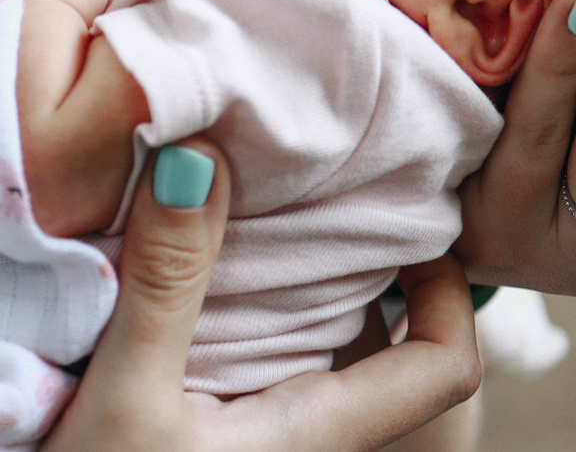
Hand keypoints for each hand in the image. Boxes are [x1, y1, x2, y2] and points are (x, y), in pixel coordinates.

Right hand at [44, 139, 480, 451]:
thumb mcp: (125, 394)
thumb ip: (166, 280)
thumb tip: (203, 154)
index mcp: (316, 433)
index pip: (443, 369)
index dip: (451, 293)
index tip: (414, 222)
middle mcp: (306, 443)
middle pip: (381, 349)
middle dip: (363, 263)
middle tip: (324, 183)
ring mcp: (259, 445)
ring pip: (314, 353)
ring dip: (299, 283)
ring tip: (257, 206)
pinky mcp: (206, 439)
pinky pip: (259, 365)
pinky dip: (246, 309)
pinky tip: (194, 267)